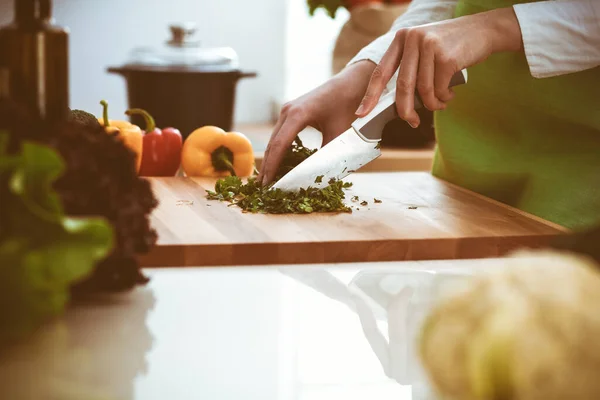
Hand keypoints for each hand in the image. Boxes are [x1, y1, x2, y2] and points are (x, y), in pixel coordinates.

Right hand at [258, 60, 375, 185]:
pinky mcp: (292, 113)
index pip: (280, 145)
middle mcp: (288, 111)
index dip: (272, 167)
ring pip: (275, 140)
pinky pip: (281, 135)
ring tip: (267, 180)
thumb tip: (318, 178)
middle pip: (273, 143)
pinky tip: (278, 165)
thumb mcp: (339, 133)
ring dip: (271, 159)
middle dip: (268, 166)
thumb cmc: (347, 106)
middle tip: (263, 188)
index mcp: (297, 114)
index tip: (268, 185)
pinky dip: (278, 151)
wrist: (352, 83)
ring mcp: (288, 111)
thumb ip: (328, 155)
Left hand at [355, 7, 522, 127]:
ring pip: (423, 91)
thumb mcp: (424, 49)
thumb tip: (397, 103)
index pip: (381, 71)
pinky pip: (440, 90)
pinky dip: (444, 98)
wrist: (483, 31)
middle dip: (405, 110)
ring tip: (440, 102)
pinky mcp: (447, 57)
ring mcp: (430, 46)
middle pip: (403, 86)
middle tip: (410, 122)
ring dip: (432, 104)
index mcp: (402, 39)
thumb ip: (409, 68)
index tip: (361, 113)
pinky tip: (449, 94)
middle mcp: (413, 40)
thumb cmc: (450, 46)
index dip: (370, 95)